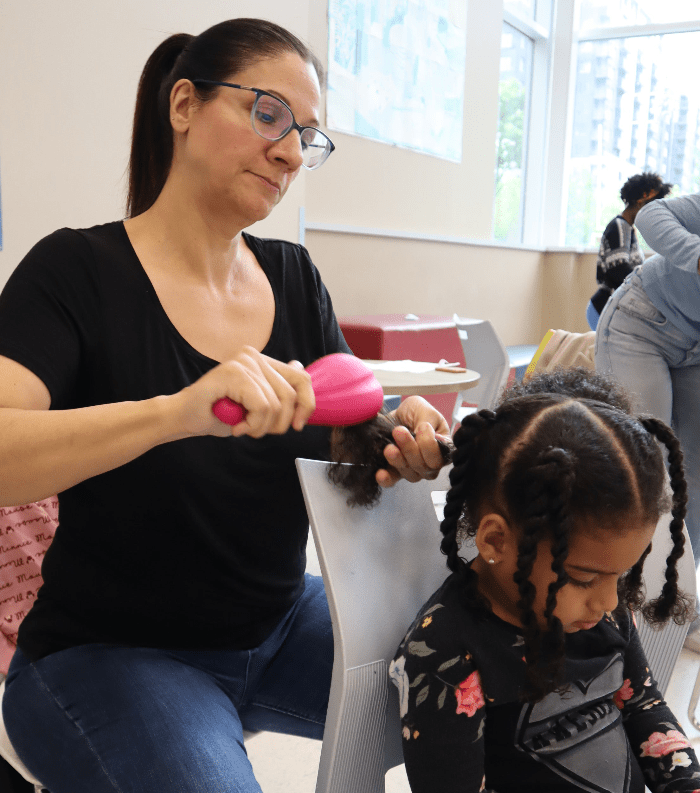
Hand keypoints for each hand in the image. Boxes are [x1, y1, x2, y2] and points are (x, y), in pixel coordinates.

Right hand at [173, 347, 314, 437]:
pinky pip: (261, 406)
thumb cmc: (218, 412)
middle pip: (291, 395)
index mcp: (262, 360)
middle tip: (257, 430)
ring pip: (275, 405)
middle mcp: (254, 355)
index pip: (302, 378)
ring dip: (260, 427)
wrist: (184, 417)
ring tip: (242, 427)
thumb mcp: (257, 404)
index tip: (297, 425)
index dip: (306, 405)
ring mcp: (243, 362)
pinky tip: (236, 426)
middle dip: (279, 423)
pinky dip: (251, 424)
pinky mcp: (234, 372)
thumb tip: (300, 367)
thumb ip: (277, 388)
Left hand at [376, 395, 450, 487]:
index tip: (423, 427)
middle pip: (425, 468)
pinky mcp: (395, 471)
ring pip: (410, 474)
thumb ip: (427, 422)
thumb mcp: (424, 409)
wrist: (393, 414)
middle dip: (411, 450)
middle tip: (399, 432)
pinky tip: (380, 473)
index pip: (441, 456)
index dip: (431, 446)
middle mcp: (430, 462)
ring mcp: (413, 469)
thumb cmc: (413, 412)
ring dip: (398, 461)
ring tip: (389, 448)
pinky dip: (387, 479)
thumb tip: (426, 439)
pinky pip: (393, 481)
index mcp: (443, 447)